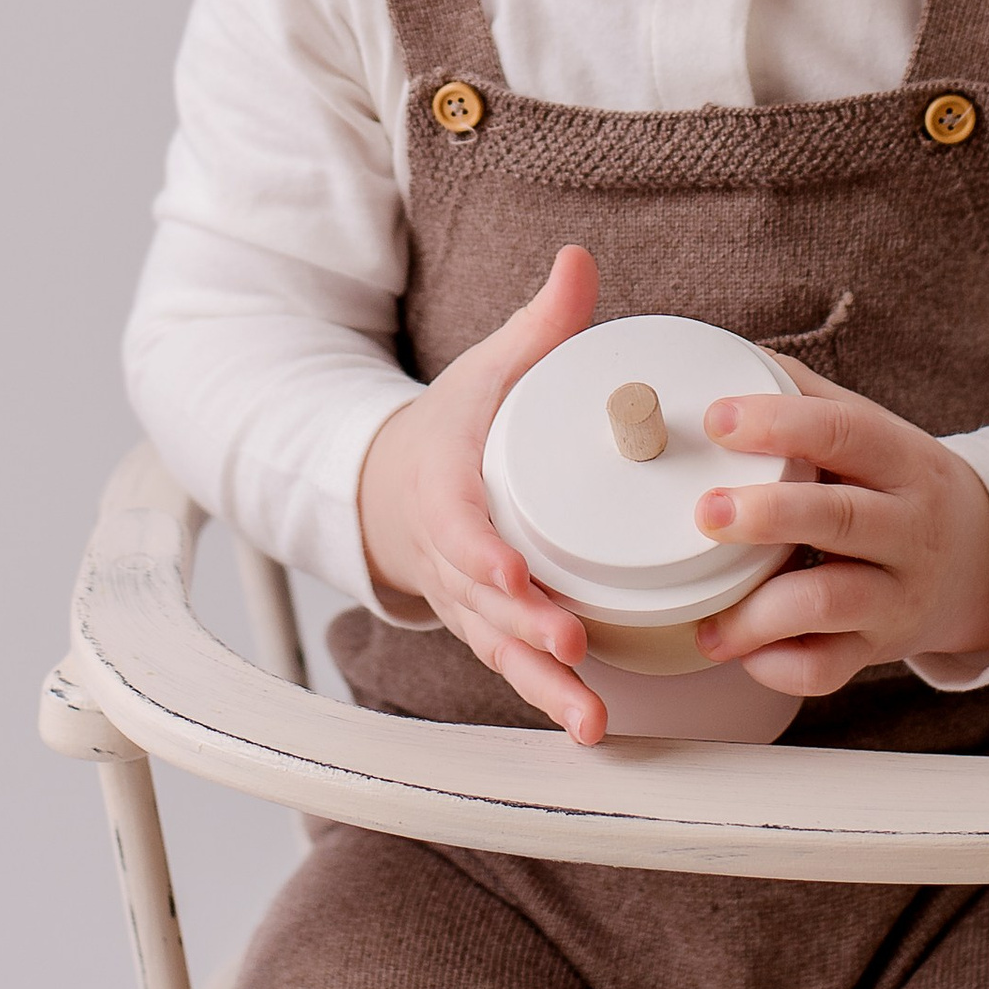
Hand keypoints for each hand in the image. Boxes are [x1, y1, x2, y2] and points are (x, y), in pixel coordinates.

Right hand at [356, 243, 608, 744]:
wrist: (394, 485)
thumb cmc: (455, 426)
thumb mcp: (489, 368)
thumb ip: (539, 324)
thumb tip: (579, 259)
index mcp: (447, 487)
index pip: (458, 523)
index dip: (481, 551)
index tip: (510, 570)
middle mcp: (452, 556)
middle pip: (483, 600)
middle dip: (525, 625)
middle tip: (570, 645)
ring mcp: (468, 601)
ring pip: (500, 648)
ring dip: (542, 683)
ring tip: (588, 717)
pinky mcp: (490, 627)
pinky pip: (516, 668)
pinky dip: (549, 700)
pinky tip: (593, 729)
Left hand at [690, 356, 988, 695]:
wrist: (986, 561)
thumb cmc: (900, 487)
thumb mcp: (875, 432)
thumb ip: (805, 395)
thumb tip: (723, 353)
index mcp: (902, 459)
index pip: (844, 431)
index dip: (779, 423)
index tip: (718, 419)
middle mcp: (907, 527)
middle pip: (838, 517)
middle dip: (767, 515)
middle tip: (705, 513)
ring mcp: (897, 593)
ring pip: (829, 602)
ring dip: (758, 612)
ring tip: (704, 617)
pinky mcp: (880, 649)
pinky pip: (827, 668)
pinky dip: (778, 665)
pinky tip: (744, 651)